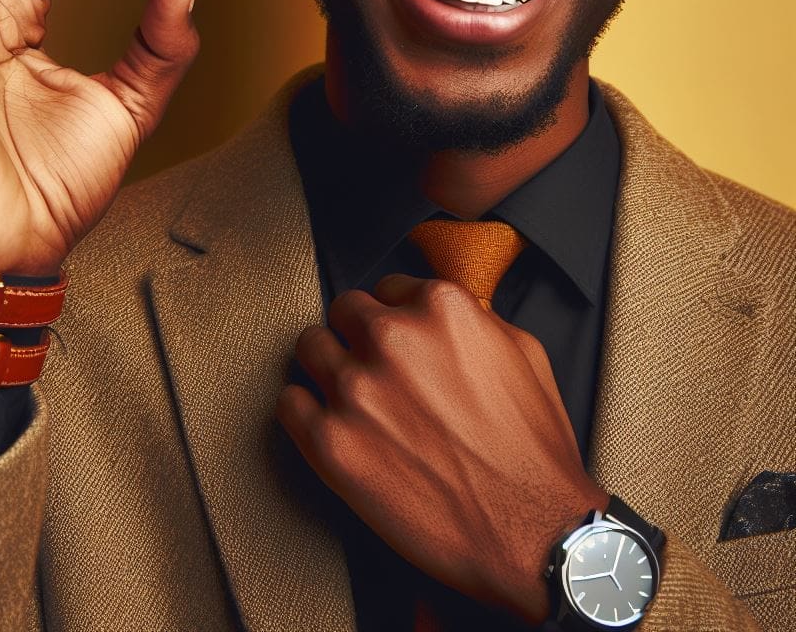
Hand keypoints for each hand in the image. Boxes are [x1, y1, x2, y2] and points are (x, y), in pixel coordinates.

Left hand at [276, 273, 608, 623]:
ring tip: (347, 392)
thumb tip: (437, 313)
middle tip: (371, 365)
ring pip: (309, 346)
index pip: (387, 288)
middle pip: (343, 310)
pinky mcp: (330, 442)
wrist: (532, 533)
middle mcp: (392, 339)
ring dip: (326, 365)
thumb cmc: (532, 451)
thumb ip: (472, 318)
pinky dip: (303, 411)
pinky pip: (288, 403)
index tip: (396, 338)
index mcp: (440, 309)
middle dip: (357, 334)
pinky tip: (328, 424)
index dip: (393, 315)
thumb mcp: (522, 354)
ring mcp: (356, 388)